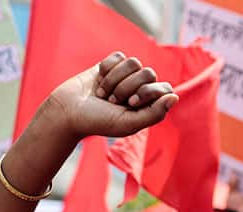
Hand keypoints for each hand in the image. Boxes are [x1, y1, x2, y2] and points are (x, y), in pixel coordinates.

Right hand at [38, 51, 176, 141]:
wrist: (67, 111)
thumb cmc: (99, 121)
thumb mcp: (129, 123)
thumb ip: (155, 113)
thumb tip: (175, 96)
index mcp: (149, 105)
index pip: (165, 88)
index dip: (148, 92)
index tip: (131, 103)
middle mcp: (141, 89)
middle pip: (149, 73)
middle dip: (128, 87)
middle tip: (113, 101)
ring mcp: (126, 76)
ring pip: (134, 63)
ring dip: (115, 80)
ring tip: (104, 94)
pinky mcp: (111, 64)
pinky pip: (118, 56)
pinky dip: (107, 69)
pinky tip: (99, 80)